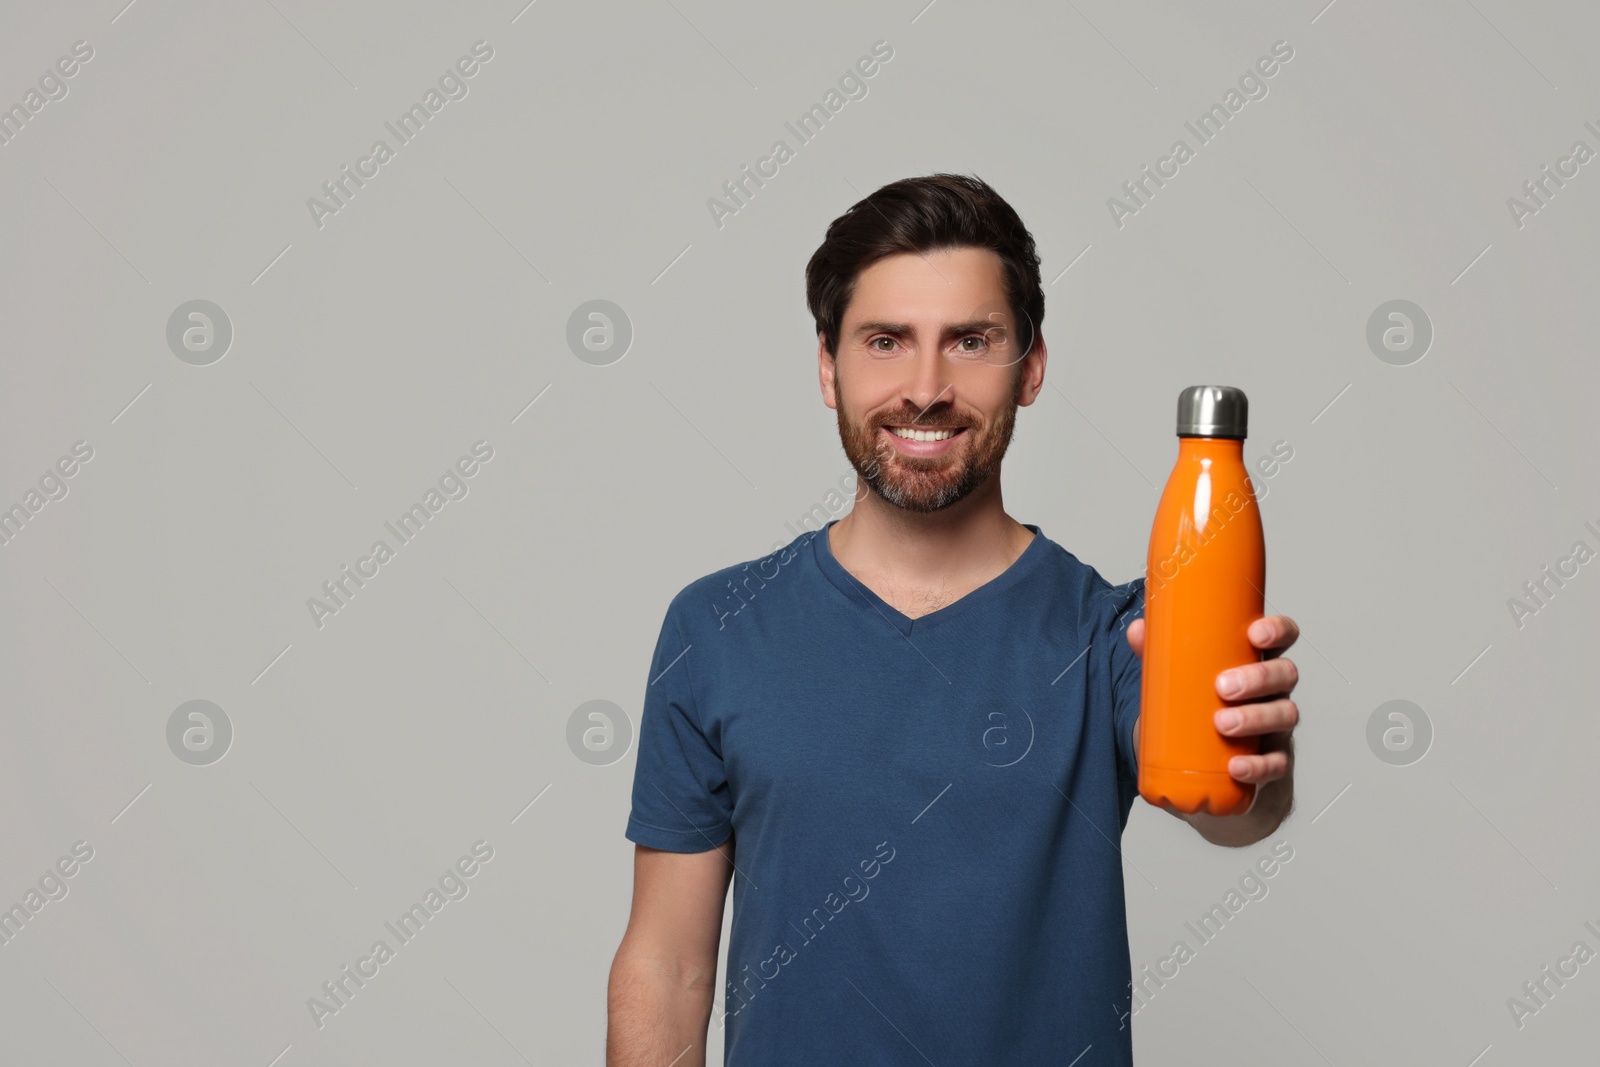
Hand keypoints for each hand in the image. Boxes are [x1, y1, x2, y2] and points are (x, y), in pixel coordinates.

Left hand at [1126, 615, 1299, 788]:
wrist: (1208, 763)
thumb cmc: (1201, 706)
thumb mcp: (1181, 678)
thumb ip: (1161, 654)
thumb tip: (1136, 630)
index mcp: (1257, 660)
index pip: (1283, 636)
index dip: (1278, 630)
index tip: (1255, 634)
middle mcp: (1274, 690)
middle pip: (1285, 674)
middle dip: (1258, 678)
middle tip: (1223, 687)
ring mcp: (1277, 725)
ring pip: (1285, 715)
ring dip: (1255, 718)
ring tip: (1222, 723)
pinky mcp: (1274, 760)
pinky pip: (1277, 763)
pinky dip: (1258, 766)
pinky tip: (1236, 767)